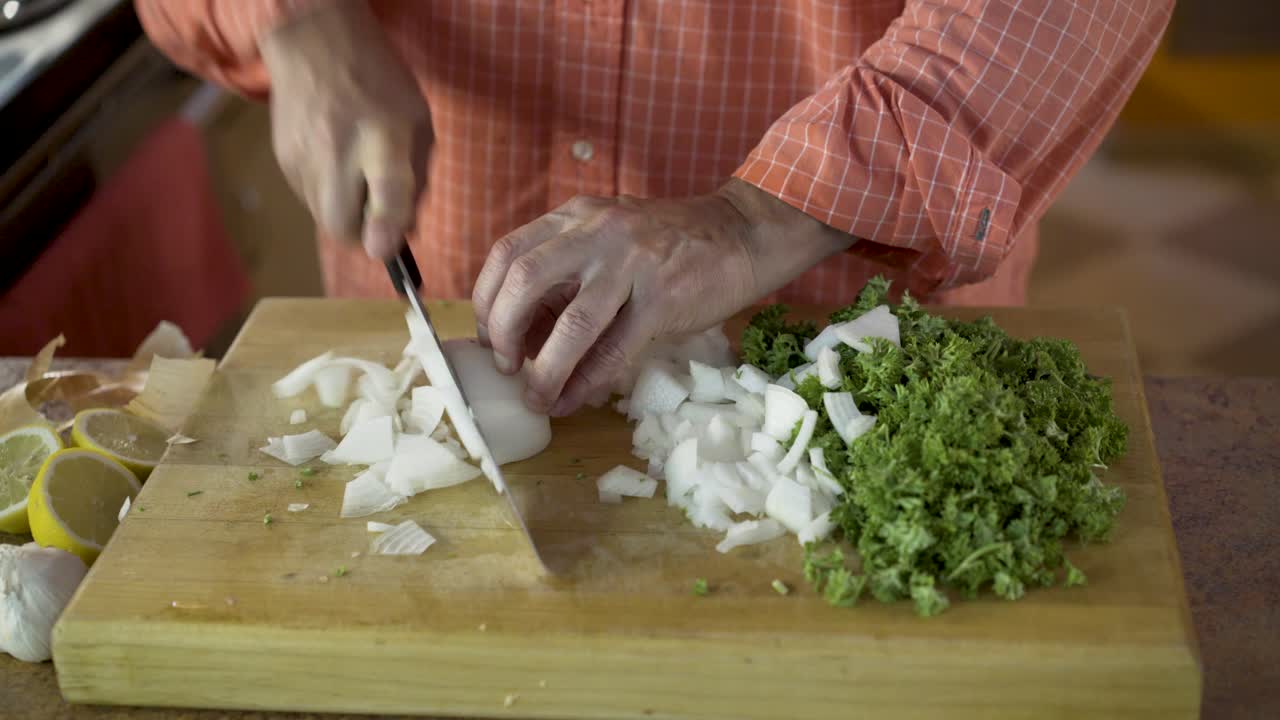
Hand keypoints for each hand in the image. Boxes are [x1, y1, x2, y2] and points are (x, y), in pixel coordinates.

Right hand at [259, 0, 429, 260]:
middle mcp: (340, 151)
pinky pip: (309, 199)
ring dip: (344, 212)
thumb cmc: (380, 86)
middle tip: (377, 214)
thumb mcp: (418, 124)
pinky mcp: (283, 161)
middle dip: (363, 235)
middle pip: (342, 225)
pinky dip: (327, 194)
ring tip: (355, 174)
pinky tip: (334, 161)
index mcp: (385, 138)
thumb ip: (417, 181)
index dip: (385, 225)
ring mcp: (304, 158)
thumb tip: (405, 233)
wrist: (315, 43)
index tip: (384, 250)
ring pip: (323, 218)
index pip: (386, 189)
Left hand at [472, 178, 855, 415]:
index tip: (489, 337)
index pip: (507, 253)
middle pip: (523, 280)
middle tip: (505, 366)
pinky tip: (575, 400)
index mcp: (576, 217)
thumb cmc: (669, 246)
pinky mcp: (664, 300)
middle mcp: (596, 233)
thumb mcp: (609, 239)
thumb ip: (567, 273)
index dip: (486, 301)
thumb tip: (522, 336)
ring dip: (544, 369)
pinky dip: (587, 382)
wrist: (741, 235)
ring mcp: (632, 265)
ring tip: (537, 396)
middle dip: (501, 331)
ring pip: (570, 323)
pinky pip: (614, 350)